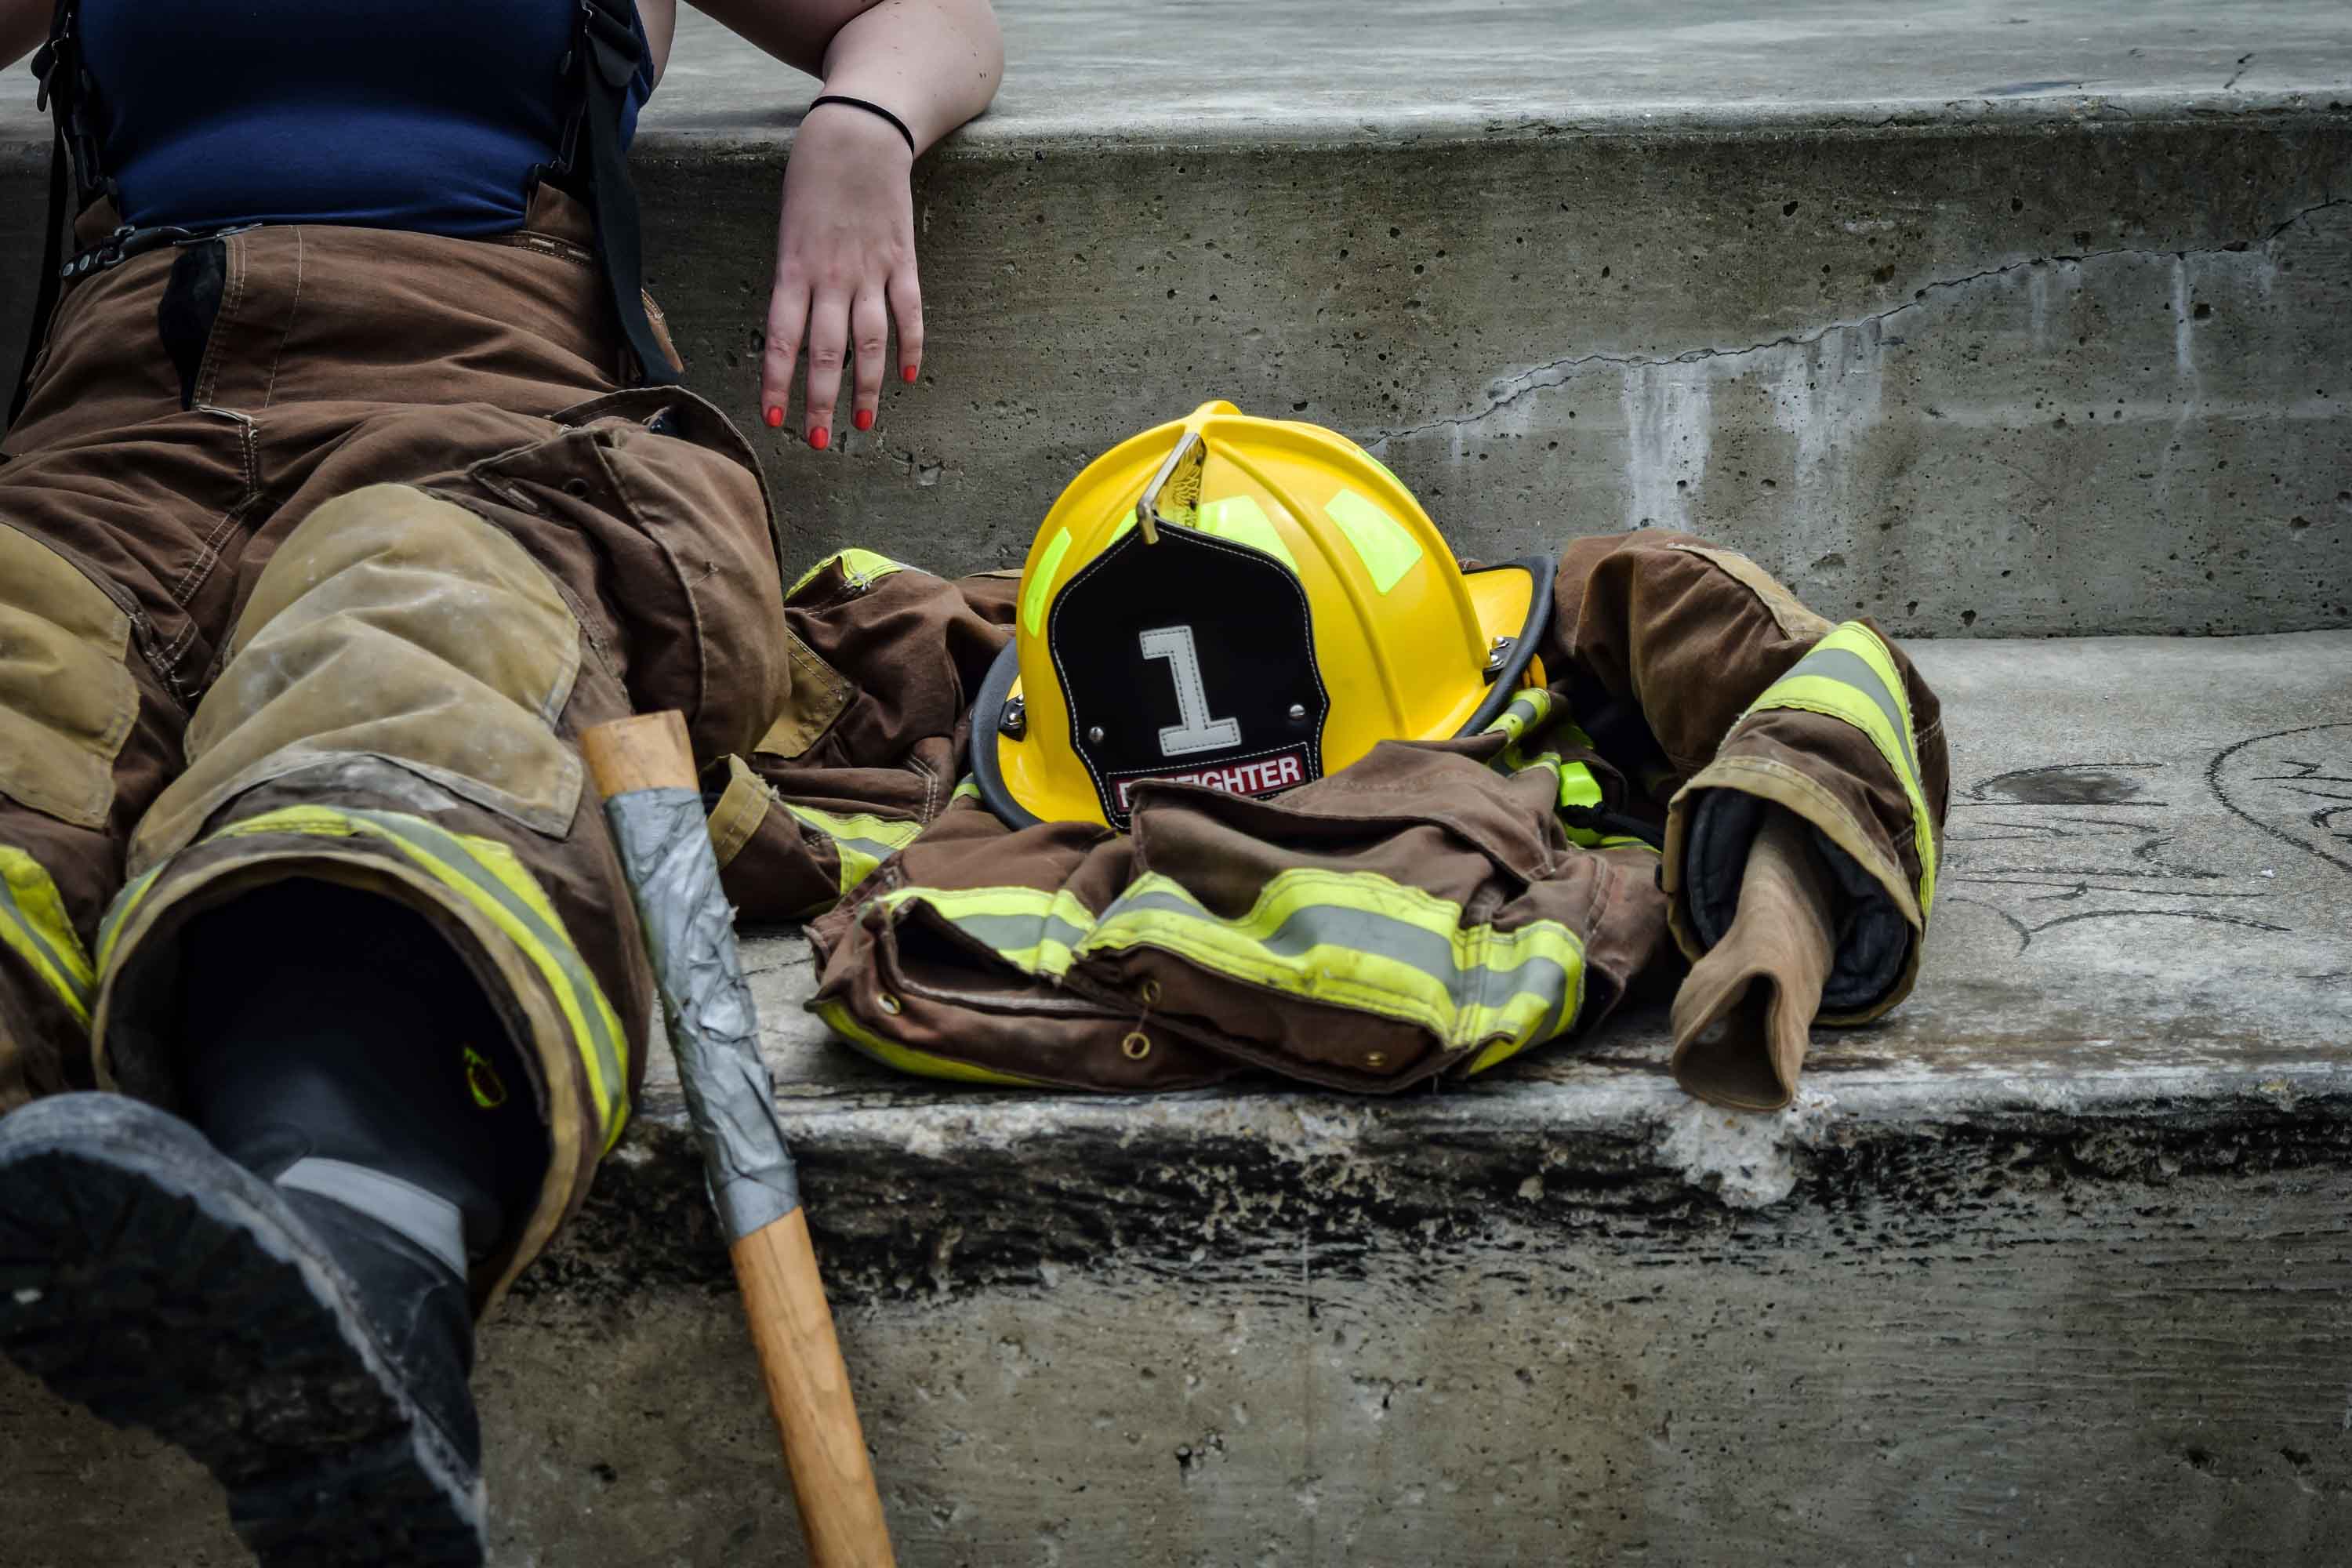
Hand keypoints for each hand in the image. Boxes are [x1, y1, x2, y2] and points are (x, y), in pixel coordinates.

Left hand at [760, 102, 921, 449]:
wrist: (858, 134)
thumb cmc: (812, 179)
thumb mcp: (787, 229)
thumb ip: (793, 281)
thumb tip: (794, 331)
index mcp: (794, 268)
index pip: (782, 339)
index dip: (778, 382)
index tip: (775, 419)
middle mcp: (832, 277)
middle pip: (827, 352)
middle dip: (822, 401)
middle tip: (819, 442)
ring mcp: (872, 271)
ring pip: (870, 342)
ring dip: (865, 388)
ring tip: (862, 424)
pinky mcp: (903, 261)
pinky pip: (909, 313)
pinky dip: (911, 347)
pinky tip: (907, 377)